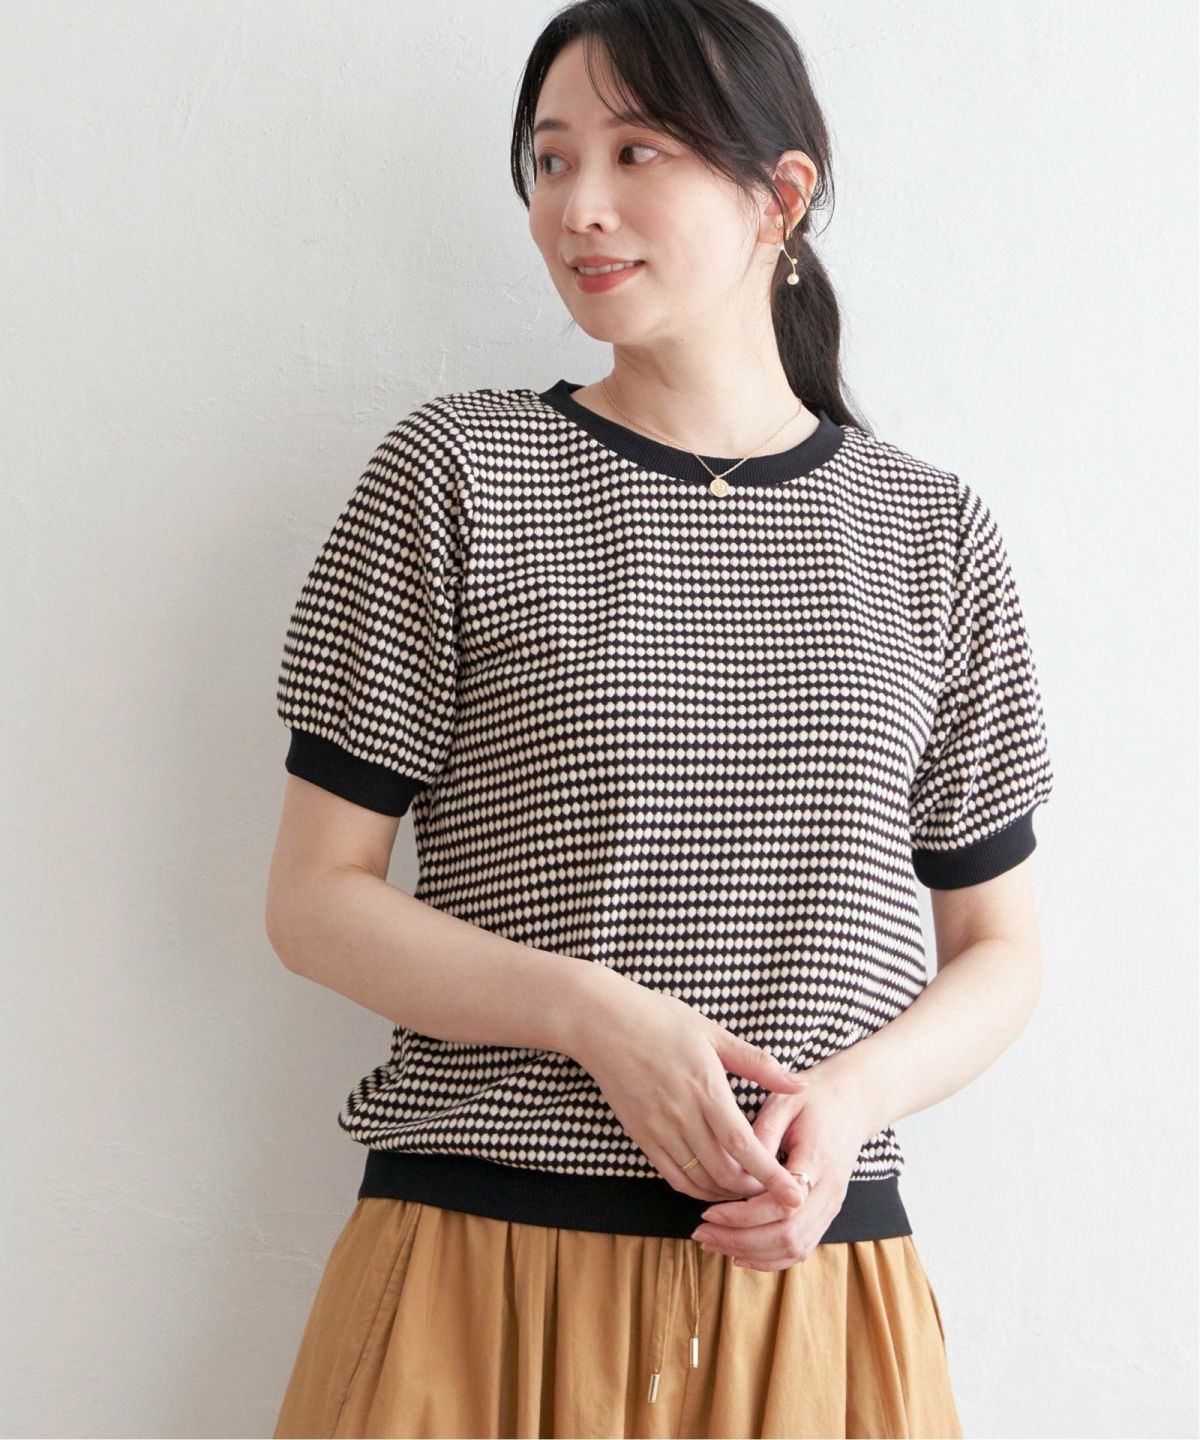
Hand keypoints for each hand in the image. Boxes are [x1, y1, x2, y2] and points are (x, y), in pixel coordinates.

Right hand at [567, 969, 813, 1206]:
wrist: (603, 1022)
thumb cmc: (661, 1020)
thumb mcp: (713, 1033)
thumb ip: (758, 1064)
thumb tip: (800, 1084)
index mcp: (706, 1088)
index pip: (745, 1145)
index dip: (771, 1175)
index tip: (795, 1196)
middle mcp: (682, 1115)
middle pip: (725, 1172)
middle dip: (754, 1190)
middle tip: (775, 1190)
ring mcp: (658, 1129)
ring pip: (700, 1180)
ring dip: (727, 1193)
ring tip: (748, 1189)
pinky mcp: (641, 1135)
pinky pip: (673, 1176)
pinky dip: (697, 1189)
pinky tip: (712, 1184)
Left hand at [688, 1059, 874, 1268]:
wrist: (852, 1104)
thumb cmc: (813, 1100)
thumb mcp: (783, 1104)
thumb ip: (762, 1136)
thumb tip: (737, 1171)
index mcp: (818, 1160)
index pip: (782, 1206)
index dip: (743, 1215)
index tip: (709, 1212)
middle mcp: (830, 1191)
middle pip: (787, 1236)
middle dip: (740, 1240)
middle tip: (702, 1233)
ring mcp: (832, 1206)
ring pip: (795, 1249)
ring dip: (752, 1253)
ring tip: (714, 1243)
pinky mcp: (827, 1214)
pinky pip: (802, 1247)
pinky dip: (771, 1258)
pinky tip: (741, 1253)